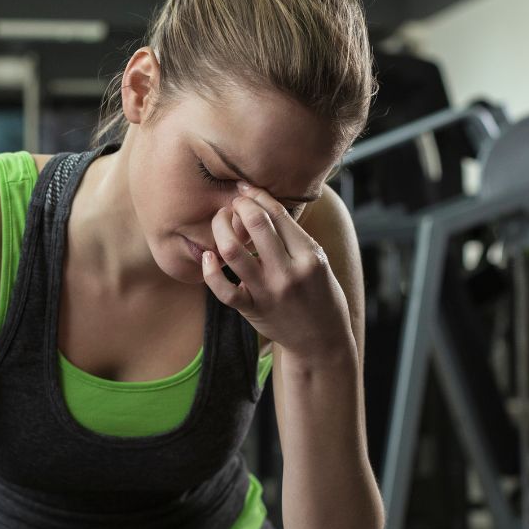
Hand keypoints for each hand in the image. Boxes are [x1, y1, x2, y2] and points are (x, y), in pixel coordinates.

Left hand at [201, 183, 351, 355]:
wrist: (321, 340)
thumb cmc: (320, 294)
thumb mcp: (318, 261)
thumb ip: (294, 237)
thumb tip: (264, 204)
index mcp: (309, 255)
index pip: (278, 214)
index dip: (258, 196)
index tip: (245, 188)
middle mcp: (289, 272)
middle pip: (256, 225)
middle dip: (239, 206)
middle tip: (232, 203)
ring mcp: (268, 292)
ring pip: (233, 252)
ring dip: (221, 229)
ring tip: (220, 221)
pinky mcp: (252, 309)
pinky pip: (223, 289)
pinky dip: (210, 270)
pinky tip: (208, 256)